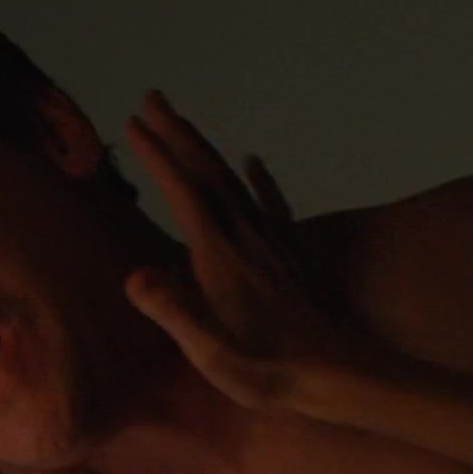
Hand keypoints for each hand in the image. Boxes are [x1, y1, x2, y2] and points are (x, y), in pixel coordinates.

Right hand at [123, 90, 350, 410]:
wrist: (339, 375)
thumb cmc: (270, 371)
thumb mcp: (213, 355)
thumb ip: (175, 315)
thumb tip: (134, 277)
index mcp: (220, 258)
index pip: (184, 193)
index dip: (158, 157)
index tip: (133, 125)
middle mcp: (246, 238)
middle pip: (208, 172)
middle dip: (177, 132)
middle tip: (151, 98)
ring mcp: (273, 242)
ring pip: (235, 180)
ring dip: (207, 147)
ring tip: (183, 121)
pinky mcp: (294, 252)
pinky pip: (274, 203)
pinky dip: (261, 177)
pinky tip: (254, 161)